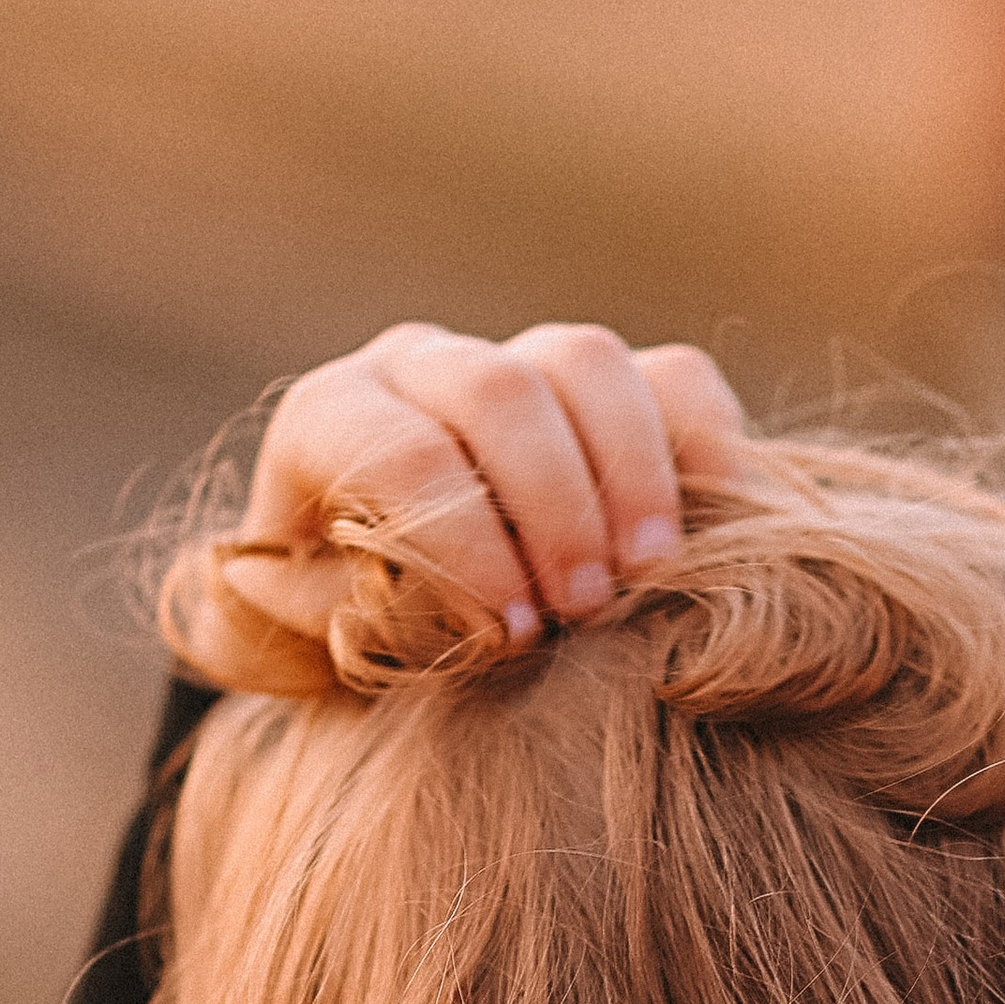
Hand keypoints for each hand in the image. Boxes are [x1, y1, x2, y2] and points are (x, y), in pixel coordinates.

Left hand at [174, 321, 750, 688]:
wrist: (380, 599)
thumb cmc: (335, 629)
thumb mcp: (293, 634)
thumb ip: (309, 616)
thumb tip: (371, 599)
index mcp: (332, 418)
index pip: (403, 452)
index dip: (465, 546)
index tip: (508, 641)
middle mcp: (420, 367)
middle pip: (501, 393)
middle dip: (551, 508)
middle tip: (582, 614)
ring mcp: (516, 362)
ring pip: (586, 363)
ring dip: (629, 474)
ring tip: (647, 577)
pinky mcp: (604, 391)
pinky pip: (672, 380)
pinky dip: (702, 445)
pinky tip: (711, 529)